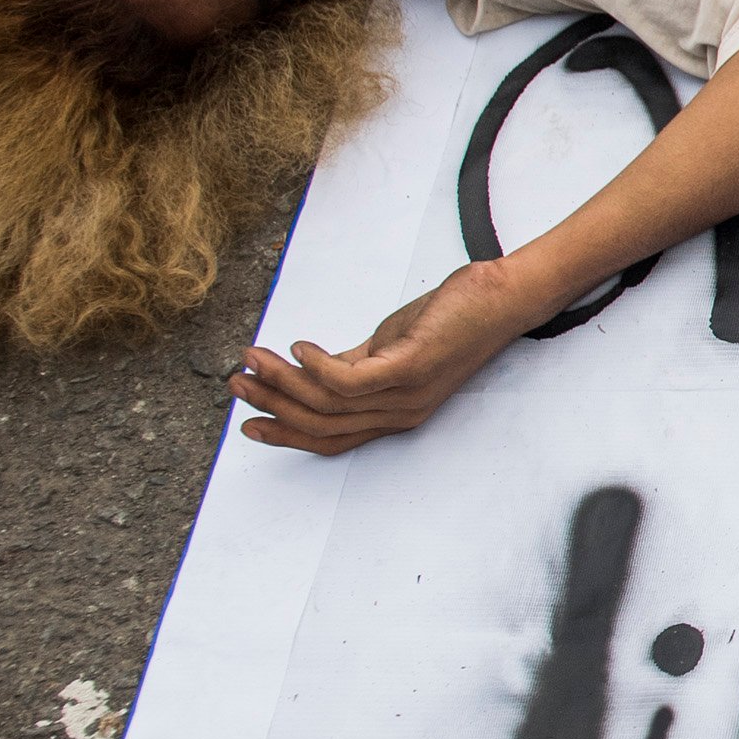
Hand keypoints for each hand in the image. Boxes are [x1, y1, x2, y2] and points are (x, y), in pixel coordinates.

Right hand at [229, 259, 551, 455]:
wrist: (503, 299)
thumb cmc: (450, 319)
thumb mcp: (391, 346)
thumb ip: (354, 362)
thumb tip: (309, 367)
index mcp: (393, 413)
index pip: (331, 438)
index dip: (286, 434)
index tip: (247, 423)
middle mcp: (399, 413)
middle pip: (322, 425)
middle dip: (272, 406)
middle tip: (236, 383)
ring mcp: (407, 393)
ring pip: (329, 402)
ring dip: (283, 381)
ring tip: (252, 359)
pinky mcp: (412, 366)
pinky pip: (351, 380)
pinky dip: (317, 366)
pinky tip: (298, 348)